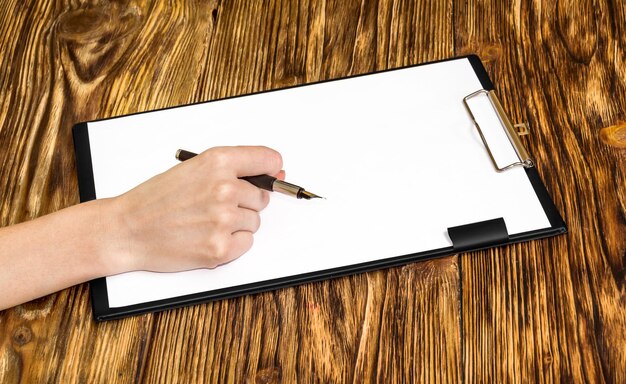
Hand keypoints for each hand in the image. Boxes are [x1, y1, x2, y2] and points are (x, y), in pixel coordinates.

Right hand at [106, 146, 282, 272]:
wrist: (127, 229)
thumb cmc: (157, 199)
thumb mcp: (193, 168)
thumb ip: (235, 168)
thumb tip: (276, 173)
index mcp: (218, 162)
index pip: (269, 160)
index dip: (270, 170)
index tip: (270, 175)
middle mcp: (224, 189)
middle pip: (262, 197)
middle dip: (244, 203)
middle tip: (213, 206)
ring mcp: (223, 220)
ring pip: (254, 222)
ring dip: (236, 224)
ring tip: (205, 222)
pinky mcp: (221, 249)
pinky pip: (246, 243)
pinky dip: (231, 244)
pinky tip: (206, 237)